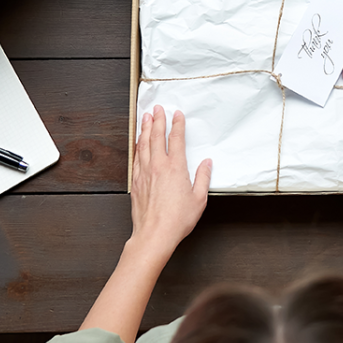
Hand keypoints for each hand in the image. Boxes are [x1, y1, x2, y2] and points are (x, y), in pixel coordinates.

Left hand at [129, 105, 211, 260]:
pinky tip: (137, 142)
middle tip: (157, 108)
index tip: (177, 114)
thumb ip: (203, 178)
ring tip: (145, 117)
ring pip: (143, 144)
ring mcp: (145, 173)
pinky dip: (137, 146)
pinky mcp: (136, 182)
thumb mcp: (199, 199)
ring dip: (145, 128)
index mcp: (176, 168)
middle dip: (157, 120)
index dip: (177, 125)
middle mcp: (158, 166)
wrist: (154, 234)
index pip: (176, 139)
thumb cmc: (177, 220)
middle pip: (156, 136)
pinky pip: (136, 157)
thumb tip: (206, 164)